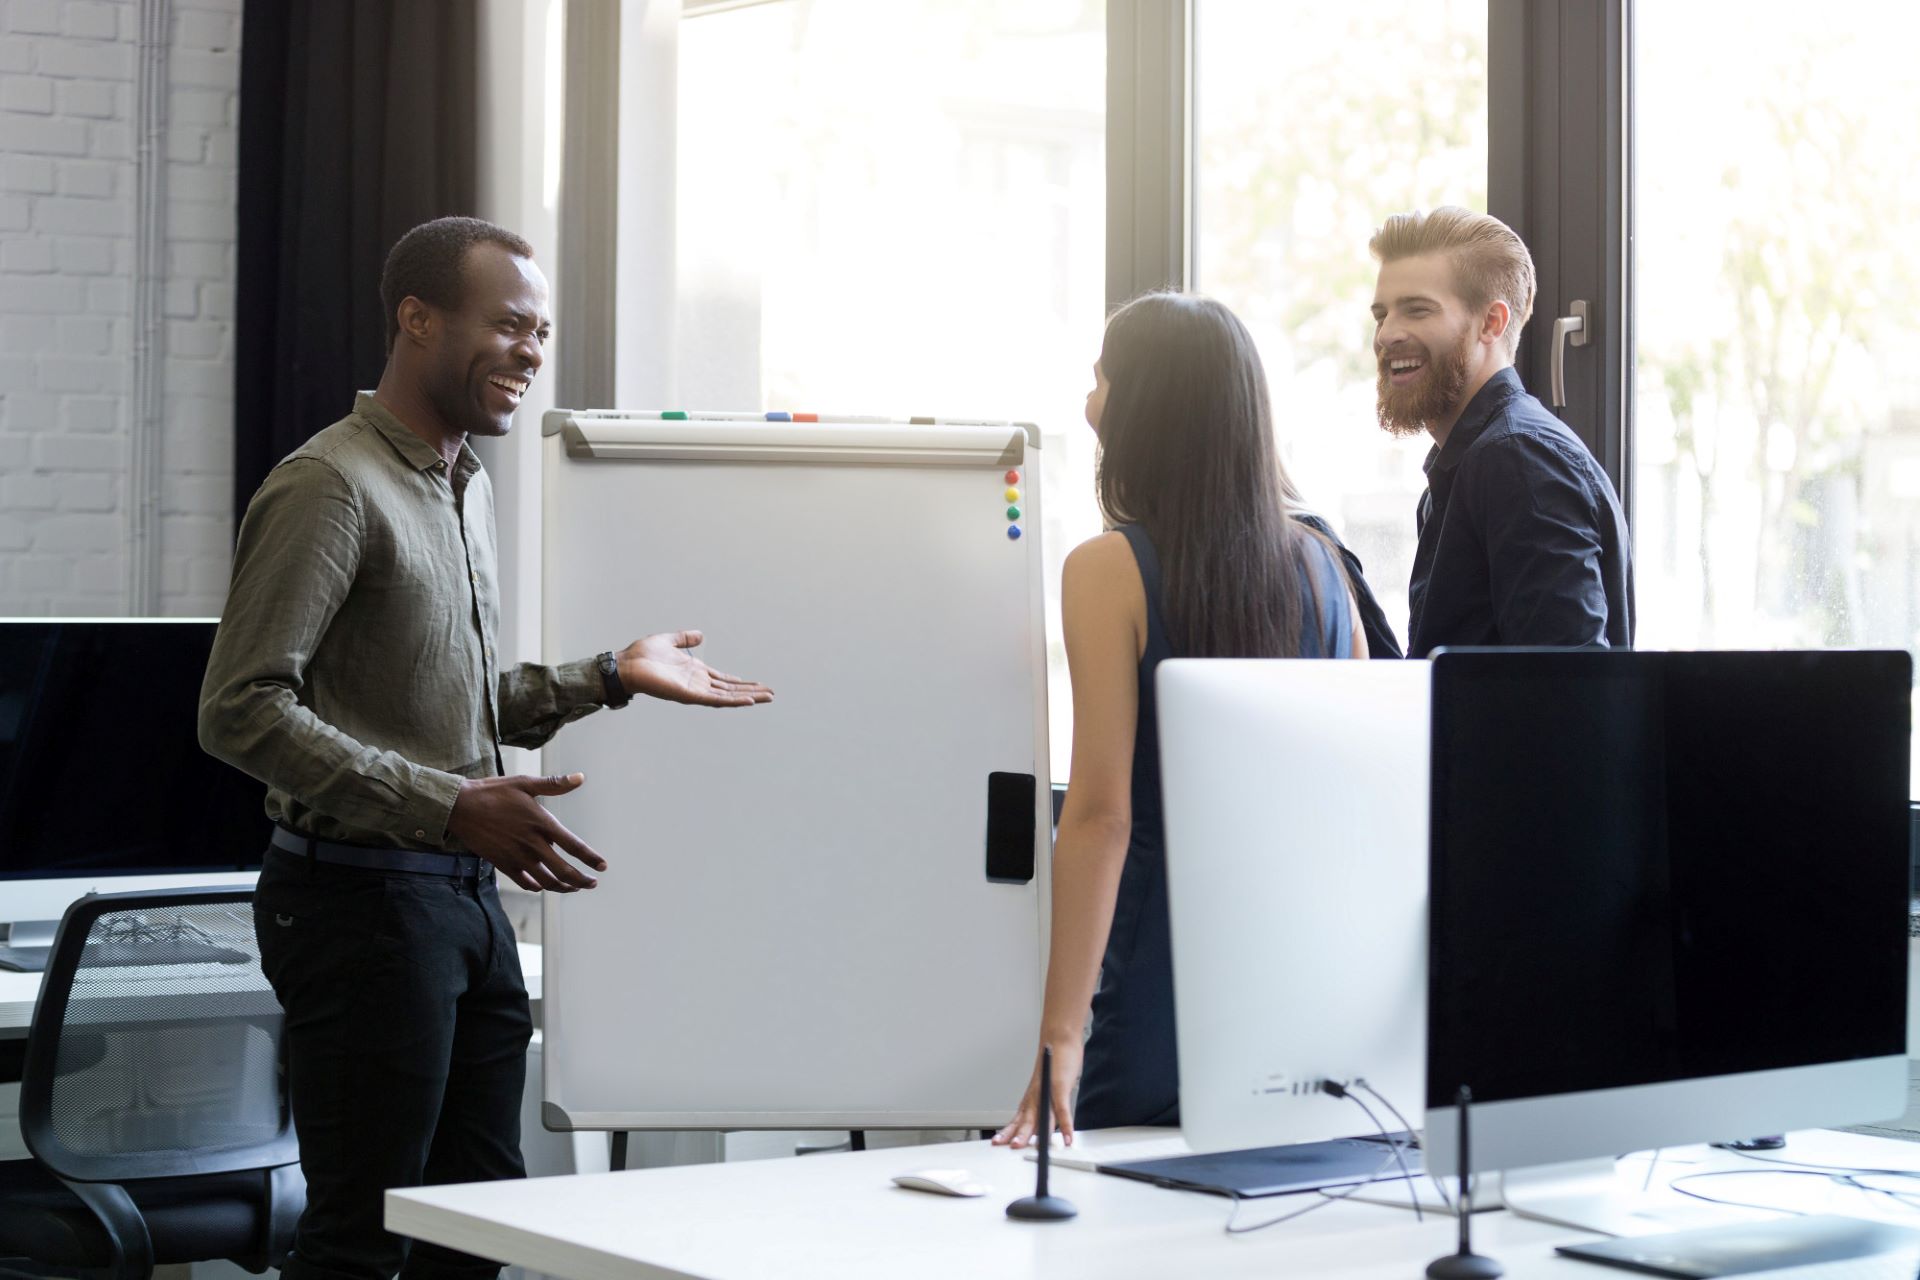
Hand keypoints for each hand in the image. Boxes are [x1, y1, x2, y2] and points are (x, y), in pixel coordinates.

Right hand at [446, 773, 608, 892]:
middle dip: (582, 881)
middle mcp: (532, 844)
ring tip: (573, 887)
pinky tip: (544, 885)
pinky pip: (525, 883)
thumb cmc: (493, 792)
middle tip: (592, 884)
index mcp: (541, 823)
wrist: (460, 807)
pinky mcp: (503, 865)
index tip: (602, 866)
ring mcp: (517, 857)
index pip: (573, 846)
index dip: (590, 858)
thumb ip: (554, 784)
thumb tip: (581, 777)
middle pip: (564, 871)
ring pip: (547, 881)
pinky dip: (538, 887)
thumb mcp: (525, 783)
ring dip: (563, 887)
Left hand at [616, 631, 773, 706]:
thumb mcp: (668, 641)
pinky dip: (732, 700)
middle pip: (730, 690)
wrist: (626, 665)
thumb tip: (700, 635)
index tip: (757, 685)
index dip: (740, 683)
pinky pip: (715, 699)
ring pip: (727, 696)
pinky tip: (748, 700)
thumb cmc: (642, 655)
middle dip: (751, 692)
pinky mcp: (689, 695)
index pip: (722, 680)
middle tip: (771, 694)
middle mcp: (697, 684)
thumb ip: (684, 638)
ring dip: (748, 697)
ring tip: (768, 697)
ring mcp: (694, 691)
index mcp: (694, 672)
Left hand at [992, 1038, 1082, 1149]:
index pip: (1016, 1119)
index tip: (998, 1142)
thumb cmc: (1053, 1065)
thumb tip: (1044, 1126)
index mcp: (1030, 1099)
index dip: (1007, 1131)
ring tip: (1037, 1148)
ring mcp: (1047, 1092)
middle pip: (1026, 1120)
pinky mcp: (1061, 1087)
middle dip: (1019, 1135)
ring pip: (1042, 1115)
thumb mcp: (1045, 1090)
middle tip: (1012, 1148)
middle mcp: (1035, 1097)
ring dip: (1039, 1132)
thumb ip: (1043, 1108)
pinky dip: (1067, 1124)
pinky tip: (1069, 1137)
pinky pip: (1063, 1109)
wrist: (1058, 1040)